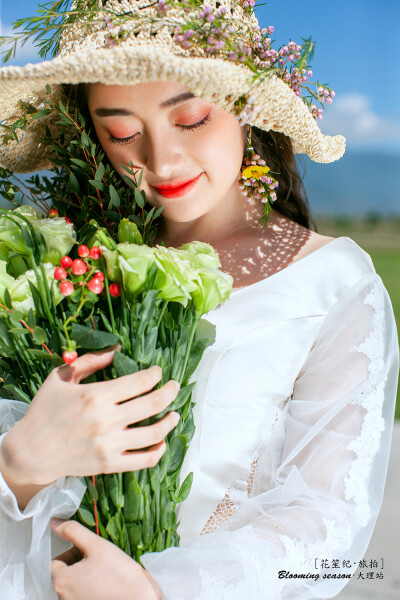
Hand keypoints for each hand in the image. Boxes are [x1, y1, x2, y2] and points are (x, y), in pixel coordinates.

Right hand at [2, 347, 179, 485]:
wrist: (30, 452)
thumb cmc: (45, 410)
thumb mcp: (61, 378)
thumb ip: (90, 361)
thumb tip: (117, 349)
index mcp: (96, 396)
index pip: (140, 382)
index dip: (155, 374)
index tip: (158, 372)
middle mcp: (107, 420)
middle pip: (153, 404)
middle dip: (170, 392)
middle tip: (175, 386)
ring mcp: (110, 445)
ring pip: (154, 433)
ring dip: (170, 421)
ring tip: (174, 414)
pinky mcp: (110, 464)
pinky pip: (144, 460)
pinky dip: (159, 450)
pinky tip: (161, 441)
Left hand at [51, 518, 161, 599]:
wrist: (140, 599)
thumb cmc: (119, 574)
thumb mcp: (97, 545)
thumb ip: (73, 531)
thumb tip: (56, 522)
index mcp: (62, 582)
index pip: (56, 562)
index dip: (72, 552)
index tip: (89, 550)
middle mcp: (63, 598)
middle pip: (65, 575)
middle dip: (79, 564)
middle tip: (99, 559)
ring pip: (75, 587)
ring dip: (86, 577)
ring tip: (105, 572)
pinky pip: (83, 596)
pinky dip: (91, 589)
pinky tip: (107, 585)